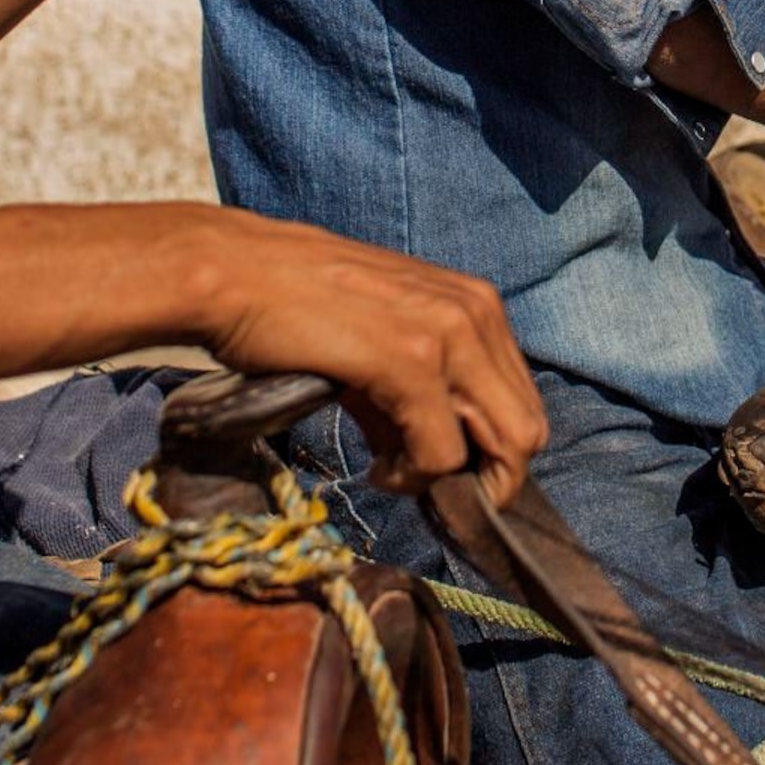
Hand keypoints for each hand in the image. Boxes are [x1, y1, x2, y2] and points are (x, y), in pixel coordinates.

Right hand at [193, 209, 548, 506]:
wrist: (234, 273)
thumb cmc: (297, 305)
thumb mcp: (382, 335)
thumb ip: (424, 388)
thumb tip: (442, 460)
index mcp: (477, 302)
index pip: (524, 403)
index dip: (491, 454)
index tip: (442, 471)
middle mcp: (476, 312)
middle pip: (529, 432)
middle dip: (488, 480)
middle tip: (429, 490)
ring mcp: (448, 335)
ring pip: (505, 448)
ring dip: (451, 482)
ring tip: (394, 474)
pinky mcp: (411, 362)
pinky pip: (442, 454)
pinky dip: (413, 479)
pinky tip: (376, 470)